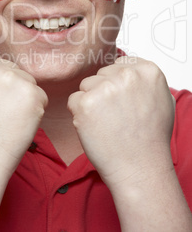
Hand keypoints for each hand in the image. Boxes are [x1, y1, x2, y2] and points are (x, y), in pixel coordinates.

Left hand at [68, 57, 175, 188]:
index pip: (119, 65)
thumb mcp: (160, 99)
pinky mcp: (86, 103)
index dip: (117, 84)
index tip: (123, 102)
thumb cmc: (150, 138)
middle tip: (116, 116)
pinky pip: (74, 100)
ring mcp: (105, 88)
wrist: (139, 168)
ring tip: (107, 123)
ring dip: (91, 102)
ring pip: (86, 86)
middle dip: (104, 92)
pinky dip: (79, 114)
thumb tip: (125, 69)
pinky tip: (95, 128)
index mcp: (147, 71)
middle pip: (101, 75)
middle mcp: (127, 75)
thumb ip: (142, 79)